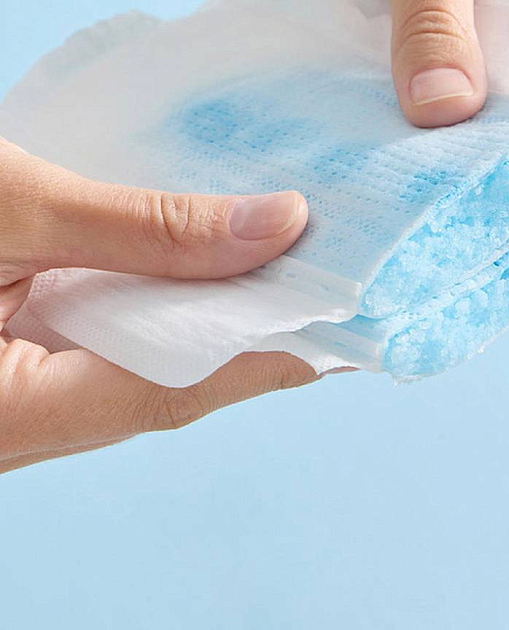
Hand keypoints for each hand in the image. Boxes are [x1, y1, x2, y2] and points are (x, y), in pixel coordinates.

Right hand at [0, 139, 314, 473]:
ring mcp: (13, 400)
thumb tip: (276, 224)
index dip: (264, 357)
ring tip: (278, 273)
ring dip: (200, 322)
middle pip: (156, 388)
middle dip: (244, 337)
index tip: (345, 325)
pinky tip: (195, 273)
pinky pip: (98, 352)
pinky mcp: (13, 368)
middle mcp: (11, 429)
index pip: (166, 392)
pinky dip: (150, 312)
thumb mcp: (22, 208)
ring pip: (130, 372)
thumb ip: (143, 226)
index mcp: (6, 415)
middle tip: (325, 290)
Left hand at [146, 0, 508, 127]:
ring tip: (404, 156)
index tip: (483, 163)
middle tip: (436, 172)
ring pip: (480, 80)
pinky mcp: (449, 11)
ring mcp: (501, 0)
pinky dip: (409, 91)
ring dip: (438, 109)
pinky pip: (437, 68)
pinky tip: (383, 125)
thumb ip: (435, 28)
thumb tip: (445, 116)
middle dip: (481, 119)